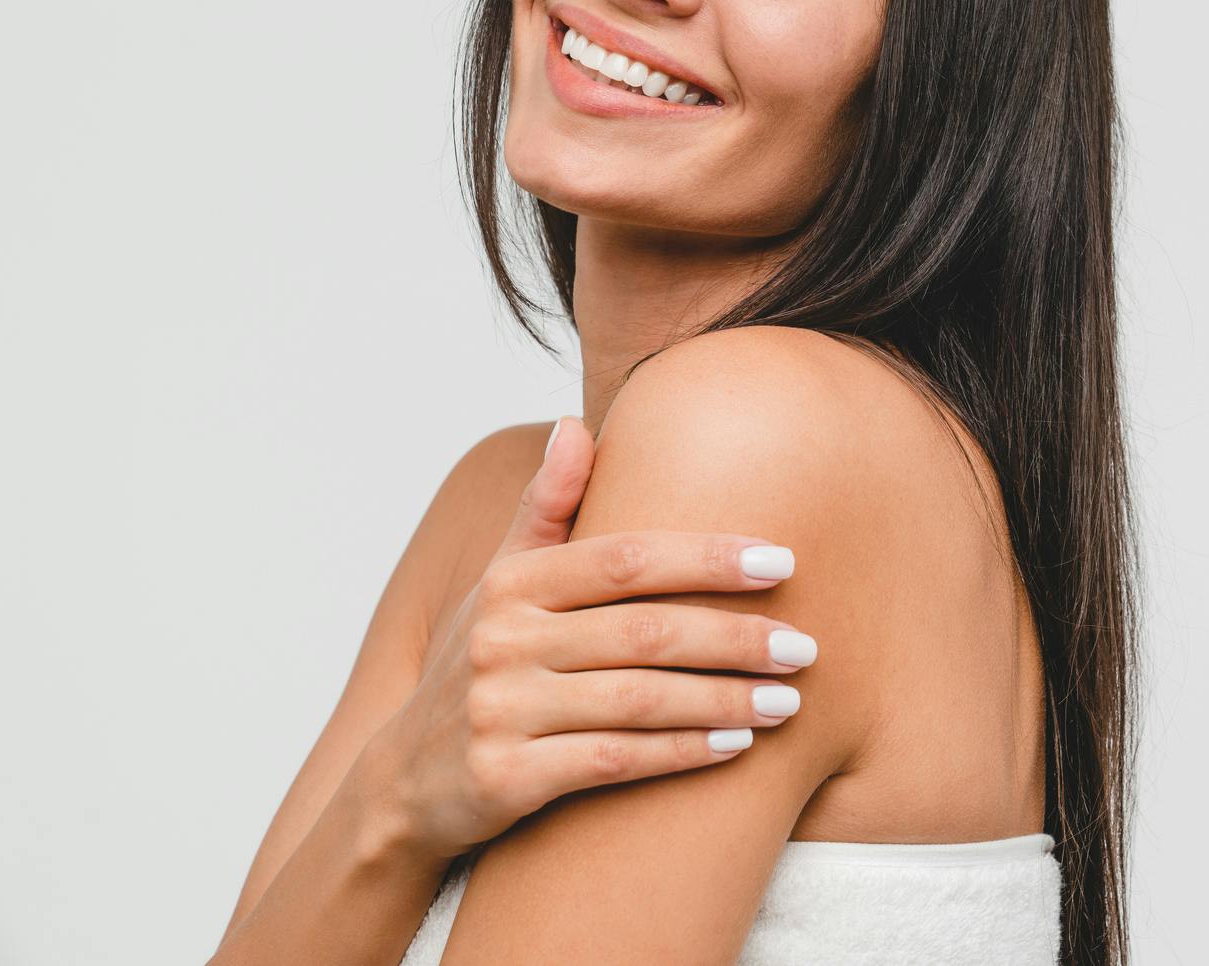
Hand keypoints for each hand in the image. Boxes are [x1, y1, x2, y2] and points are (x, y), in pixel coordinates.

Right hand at [361, 417, 818, 859]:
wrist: (402, 784)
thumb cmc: (479, 666)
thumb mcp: (499, 584)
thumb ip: (546, 508)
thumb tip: (576, 423)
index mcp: (512, 584)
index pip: (627, 559)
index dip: (708, 557)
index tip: (783, 562)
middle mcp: (501, 640)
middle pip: (645, 631)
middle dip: (736, 639)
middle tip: (806, 647)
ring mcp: (499, 711)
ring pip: (638, 700)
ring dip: (724, 701)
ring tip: (788, 702)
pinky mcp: (503, 779)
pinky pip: (613, 761)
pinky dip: (680, 753)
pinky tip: (735, 748)